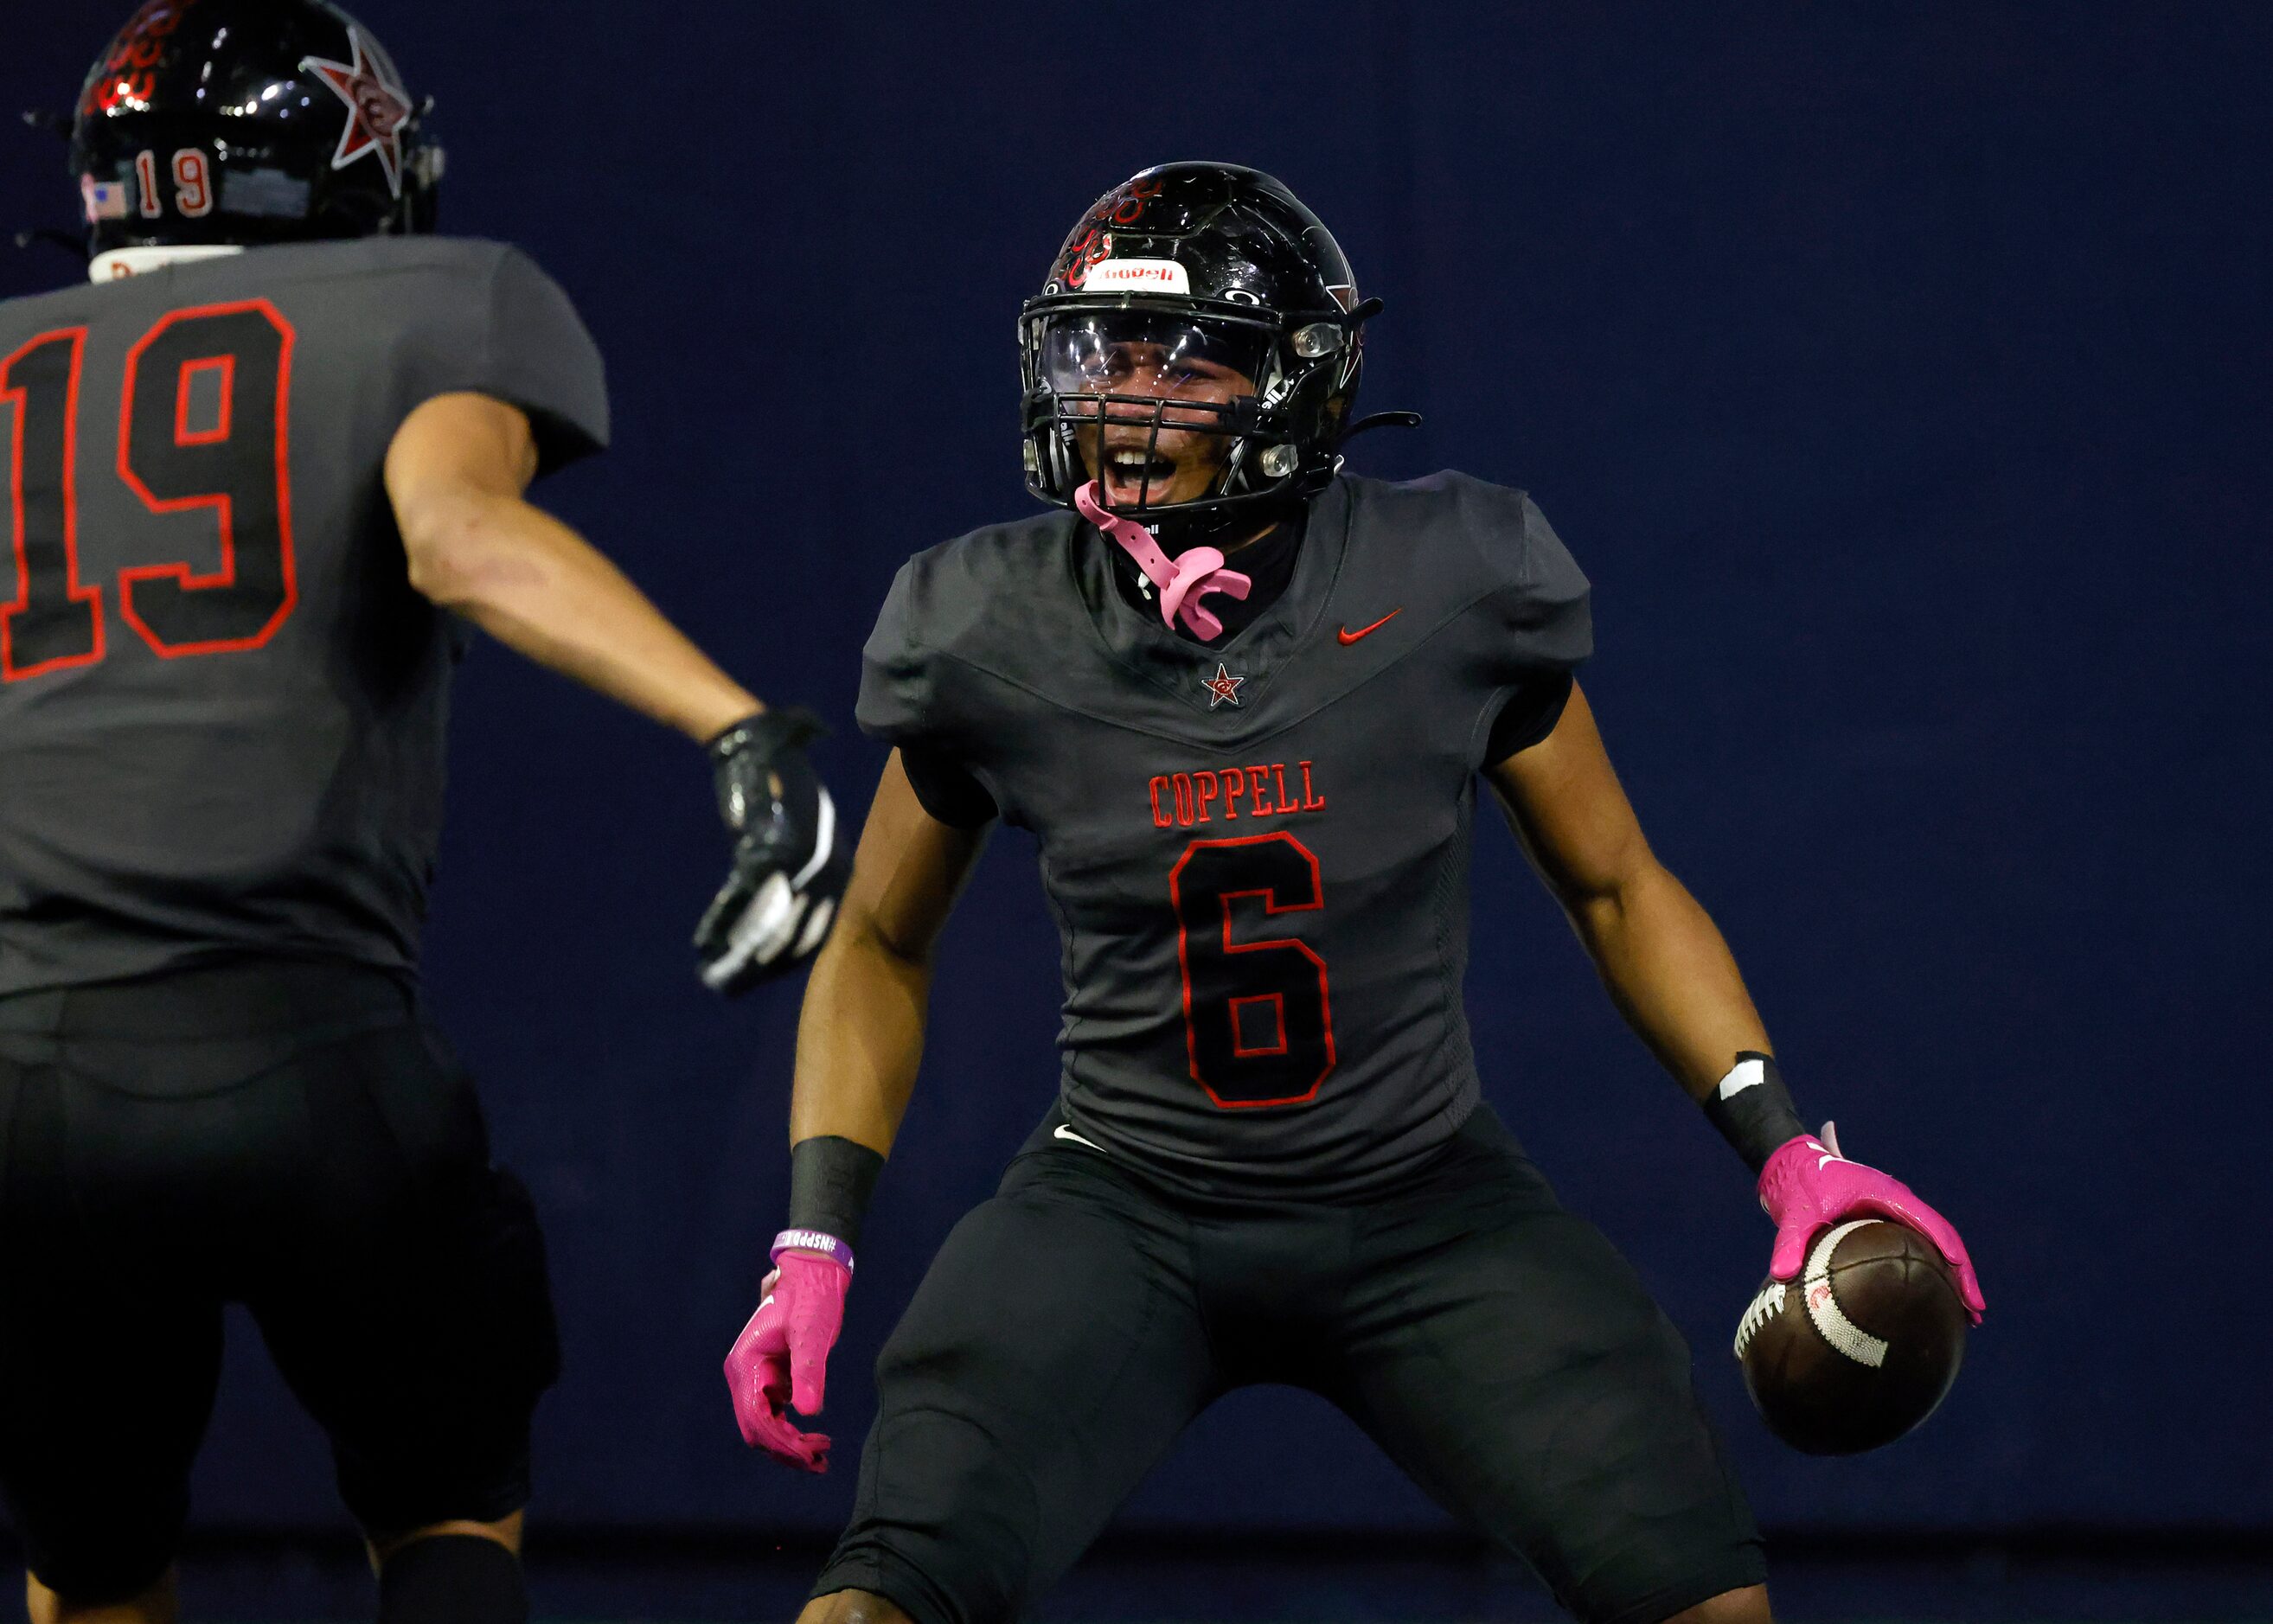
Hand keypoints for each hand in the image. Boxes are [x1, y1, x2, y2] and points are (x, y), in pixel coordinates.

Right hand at [695, 708, 851, 993]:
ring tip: (718, 976)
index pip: (820, 930)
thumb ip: (808, 872)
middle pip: (793, 935)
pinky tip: (704, 944)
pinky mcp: (764, 850)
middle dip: (761, 966)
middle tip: (734, 986)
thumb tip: (793, 910)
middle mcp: (825, 869)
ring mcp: (796, 862)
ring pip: (767, 925)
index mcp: (840, 867)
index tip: (762, 975)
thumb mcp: (811, 833)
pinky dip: (720, 923)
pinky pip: (740, 900)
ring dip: (740, 955)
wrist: (759, 750)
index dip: (788, 959)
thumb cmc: (782, 791)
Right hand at [723, 1249, 852, 1471]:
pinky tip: (815, 1440)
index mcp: (745, 1364)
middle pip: (756, 1429)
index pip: (757, 1418)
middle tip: (821, 1462)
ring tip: (822, 1456)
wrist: (813, 1274)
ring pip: (764, 1427)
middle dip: (786, 1450)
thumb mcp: (813, 1333)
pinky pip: (773, 1416)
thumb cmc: (812, 1299)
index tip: (810, 1455)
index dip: (782, 1442)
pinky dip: (791, 1432)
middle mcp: (743, 1374)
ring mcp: (753, 1378)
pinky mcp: (768, 1379)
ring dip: (789, 1445)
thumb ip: (808, 1370)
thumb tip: (808, 1412)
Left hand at [1758, 1122, 1985, 1322]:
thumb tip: (1783, 1275)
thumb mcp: (1795, 1214)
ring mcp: (1897, 1212)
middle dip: (1962, 1274)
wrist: (1792, 1163)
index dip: (1952, 1255)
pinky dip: (1932, 1270)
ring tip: (1966, 1316)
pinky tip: (1935, 1301)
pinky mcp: (1888, 1224)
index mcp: (1888, 1194)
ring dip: (1952, 1276)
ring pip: (1935, 1244)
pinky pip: (1918, 1247)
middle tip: (1975, 1313)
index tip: (1965, 1283)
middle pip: (1943, 1238)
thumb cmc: (1799, 1185)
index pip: (1931, 1224)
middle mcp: (1900, 1202)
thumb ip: (1790, 1242)